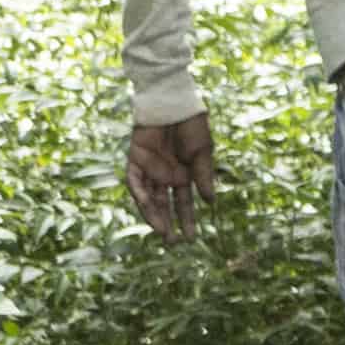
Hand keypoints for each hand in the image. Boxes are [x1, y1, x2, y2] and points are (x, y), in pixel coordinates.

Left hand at [125, 111, 217, 239]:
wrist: (175, 102)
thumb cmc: (192, 124)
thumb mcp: (202, 153)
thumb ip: (203, 177)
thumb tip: (209, 202)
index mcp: (183, 175)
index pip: (183, 203)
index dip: (187, 220)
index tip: (191, 238)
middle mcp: (165, 175)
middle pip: (163, 205)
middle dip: (167, 223)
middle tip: (172, 242)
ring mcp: (149, 168)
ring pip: (147, 197)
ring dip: (153, 214)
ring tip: (162, 231)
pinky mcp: (135, 158)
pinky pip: (134, 180)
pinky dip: (138, 193)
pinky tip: (145, 205)